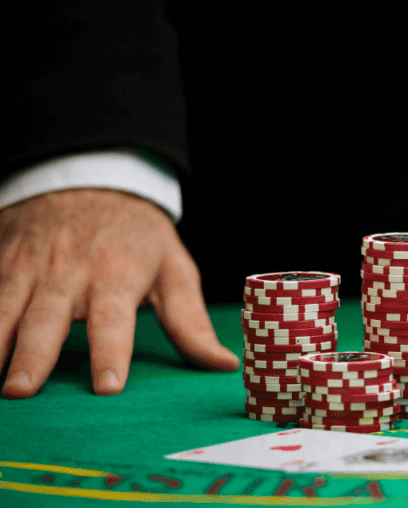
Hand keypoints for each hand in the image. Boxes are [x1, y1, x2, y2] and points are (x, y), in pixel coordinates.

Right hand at [0, 188, 237, 397]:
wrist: (90, 178)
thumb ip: (191, 323)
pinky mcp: (0, 260)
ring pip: (4, 306)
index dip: (110, 352)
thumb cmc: (138, 236)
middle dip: (33, 354)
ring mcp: (28, 266)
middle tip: (21, 391)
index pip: (113, 320)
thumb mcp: (174, 269)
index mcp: (116, 276)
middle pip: (48, 318)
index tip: (107, 387)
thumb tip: (224, 365)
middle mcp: (68, 272)